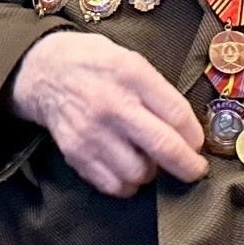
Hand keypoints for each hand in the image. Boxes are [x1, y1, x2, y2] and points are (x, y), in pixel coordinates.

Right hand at [11, 32, 208, 196]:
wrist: (45, 72)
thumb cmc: (95, 64)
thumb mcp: (131, 59)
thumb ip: (158, 91)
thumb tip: (188, 129)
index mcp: (131, 75)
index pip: (178, 114)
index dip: (195, 135)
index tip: (198, 143)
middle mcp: (113, 105)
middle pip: (164, 147)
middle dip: (188, 166)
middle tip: (195, 170)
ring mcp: (93, 132)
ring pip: (140, 173)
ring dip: (152, 173)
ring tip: (149, 161)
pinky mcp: (77, 153)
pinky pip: (113, 185)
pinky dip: (127, 184)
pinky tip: (127, 169)